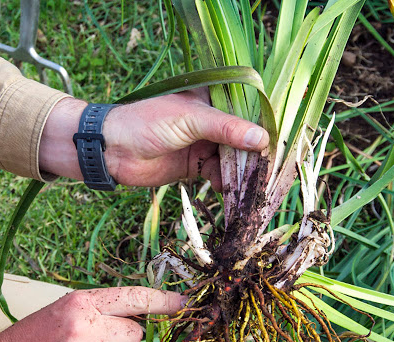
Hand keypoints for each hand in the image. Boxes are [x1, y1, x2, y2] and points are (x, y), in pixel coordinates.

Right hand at [0, 287, 183, 341]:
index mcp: (81, 303)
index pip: (134, 297)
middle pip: (136, 334)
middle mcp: (85, 327)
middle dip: (124, 341)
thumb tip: (144, 316)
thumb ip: (101, 310)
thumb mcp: (64, 311)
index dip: (163, 300)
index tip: (184, 303)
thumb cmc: (32, 338)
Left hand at [40, 91, 268, 190]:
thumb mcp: (190, 120)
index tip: (280, 143)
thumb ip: (226, 129)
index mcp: (211, 98)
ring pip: (232, 159)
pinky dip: (224, 183)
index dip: (263, 125)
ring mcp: (204, 144)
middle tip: (268, 171)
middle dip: (254, 155)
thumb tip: (263, 140)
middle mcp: (211, 121)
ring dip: (241, 172)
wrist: (113, 150)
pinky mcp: (195, 166)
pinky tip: (227, 190)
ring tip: (250, 185)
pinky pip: (218, 175)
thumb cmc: (147, 123)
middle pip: (242, 138)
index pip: (246, 110)